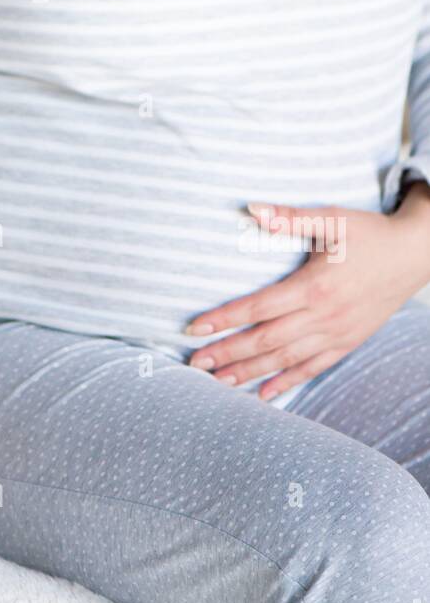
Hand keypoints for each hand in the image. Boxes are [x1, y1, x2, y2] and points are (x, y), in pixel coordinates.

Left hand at [184, 194, 429, 400]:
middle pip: (266, 340)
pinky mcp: (348, 342)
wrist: (414, 254)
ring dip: (250, 372)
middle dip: (228, 353)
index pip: (259, 307)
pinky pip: (313, 368)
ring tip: (218, 383)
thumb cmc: (369, 233)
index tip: (194, 328)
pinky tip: (263, 395)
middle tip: (194, 363)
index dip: (225, 319)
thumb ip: (289, 218)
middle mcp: (324, 316)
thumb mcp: (331, 219)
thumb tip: (251, 208)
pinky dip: (287, 382)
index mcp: (314, 286)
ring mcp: (337, 333)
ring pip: (286, 359)